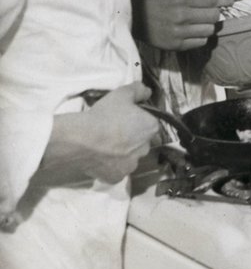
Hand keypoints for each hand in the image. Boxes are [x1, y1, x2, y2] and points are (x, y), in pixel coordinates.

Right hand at [42, 83, 158, 184]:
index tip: (122, 118)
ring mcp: (131, 165)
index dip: (136, 120)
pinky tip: (99, 158)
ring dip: (121, 154)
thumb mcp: (122, 93)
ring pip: (129, 158)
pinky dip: (109, 166)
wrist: (81, 139)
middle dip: (130, 138)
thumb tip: (147, 92)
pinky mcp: (116, 177)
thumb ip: (138, 90)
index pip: (149, 123)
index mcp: (151, 128)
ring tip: (103, 146)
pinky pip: (115, 170)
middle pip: (140, 141)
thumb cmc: (104, 115)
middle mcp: (145, 149)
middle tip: (112, 132)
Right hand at [133, 0, 231, 50]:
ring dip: (208, 24)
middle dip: (214, 10)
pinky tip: (192, 29)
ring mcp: (177, 32)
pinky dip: (200, 35)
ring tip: (199, 19)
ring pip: (209, 30)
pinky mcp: (175, 45)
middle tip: (208, 9)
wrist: (134, 16)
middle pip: (214, 15)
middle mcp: (180, 16)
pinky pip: (201, 42)